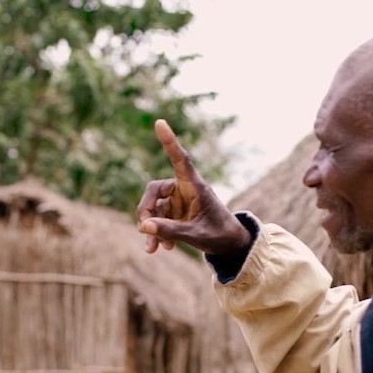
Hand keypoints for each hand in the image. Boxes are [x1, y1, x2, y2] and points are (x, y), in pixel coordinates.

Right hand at [138, 119, 251, 254]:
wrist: (229, 245)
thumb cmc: (219, 235)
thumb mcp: (195, 235)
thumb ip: (170, 230)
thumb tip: (143, 226)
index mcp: (194, 186)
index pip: (180, 160)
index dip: (169, 142)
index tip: (159, 123)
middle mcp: (184, 190)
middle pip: (153, 191)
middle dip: (146, 211)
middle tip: (144, 230)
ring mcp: (178, 202)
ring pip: (153, 209)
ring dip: (151, 229)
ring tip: (152, 250)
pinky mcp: (174, 213)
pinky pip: (157, 220)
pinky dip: (157, 234)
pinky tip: (162, 248)